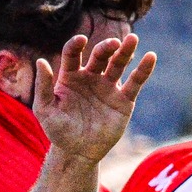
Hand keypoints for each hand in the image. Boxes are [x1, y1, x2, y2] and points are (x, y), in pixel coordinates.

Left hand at [33, 34, 156, 164]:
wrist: (78, 153)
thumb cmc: (58, 131)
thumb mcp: (45, 110)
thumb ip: (43, 87)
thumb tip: (40, 61)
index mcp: (70, 76)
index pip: (73, 54)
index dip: (76, 45)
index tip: (81, 40)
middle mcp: (91, 77)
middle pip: (99, 55)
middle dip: (106, 47)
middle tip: (112, 43)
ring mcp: (108, 87)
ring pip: (118, 64)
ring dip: (126, 51)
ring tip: (132, 39)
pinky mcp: (124, 99)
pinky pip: (135, 82)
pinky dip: (143, 69)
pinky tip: (150, 57)